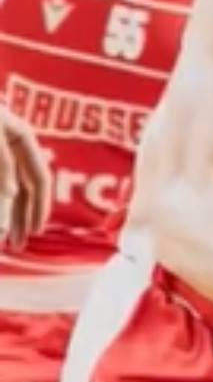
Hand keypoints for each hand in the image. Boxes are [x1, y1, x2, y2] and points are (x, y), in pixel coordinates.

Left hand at [0, 107, 51, 248]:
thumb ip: (2, 164)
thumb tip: (11, 194)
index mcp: (22, 137)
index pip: (39, 177)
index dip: (39, 206)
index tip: (33, 231)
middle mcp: (11, 145)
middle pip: (23, 187)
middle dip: (21, 216)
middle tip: (16, 244)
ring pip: (6, 187)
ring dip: (6, 213)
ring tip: (5, 237)